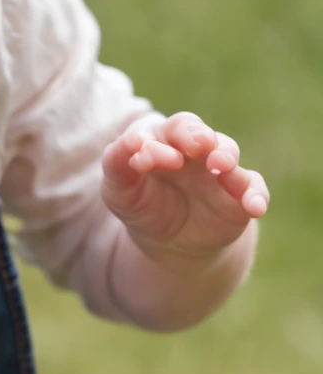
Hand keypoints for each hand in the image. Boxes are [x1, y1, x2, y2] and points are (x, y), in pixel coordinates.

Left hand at [101, 112, 268, 266]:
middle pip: (194, 130)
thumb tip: (131, 144)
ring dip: (225, 154)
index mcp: (159, 140)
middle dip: (193, 134)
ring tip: (219, 164)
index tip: (142, 154)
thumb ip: (117, 163)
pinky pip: (254, 187)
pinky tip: (254, 206)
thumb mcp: (119, 190)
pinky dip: (256, 194)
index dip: (153, 141)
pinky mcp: (239, 194)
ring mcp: (218, 169)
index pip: (159, 131)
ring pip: (227, 150)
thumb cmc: (141, 204)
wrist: (169, 243)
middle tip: (193, 144)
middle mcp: (191, 149)